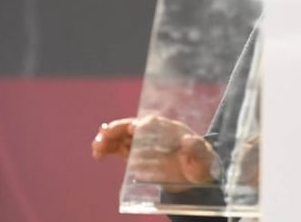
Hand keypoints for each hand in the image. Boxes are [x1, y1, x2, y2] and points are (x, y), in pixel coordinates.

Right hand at [92, 116, 218, 189]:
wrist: (194, 176)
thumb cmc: (201, 164)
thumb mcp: (203, 159)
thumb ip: (197, 150)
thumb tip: (188, 141)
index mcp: (169, 129)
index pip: (153, 124)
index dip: (141, 125)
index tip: (132, 129)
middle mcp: (154, 134)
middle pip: (133, 127)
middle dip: (118, 129)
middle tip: (104, 134)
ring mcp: (143, 143)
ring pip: (122, 137)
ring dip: (108, 140)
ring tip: (97, 148)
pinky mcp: (136, 154)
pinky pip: (119, 149)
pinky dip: (108, 150)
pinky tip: (98, 154)